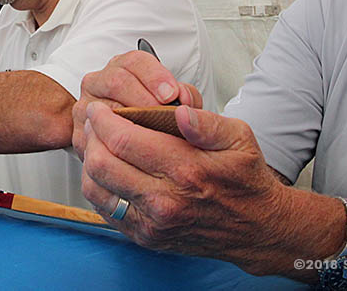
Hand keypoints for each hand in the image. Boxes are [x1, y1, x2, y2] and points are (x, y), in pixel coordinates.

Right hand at [72, 51, 201, 158]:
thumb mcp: (173, 103)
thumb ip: (184, 95)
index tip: (171, 94)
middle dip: (144, 100)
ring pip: (104, 110)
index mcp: (120, 68)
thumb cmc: (154, 121)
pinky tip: (134, 156)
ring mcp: (86, 109)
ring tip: (152, 136)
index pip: (134, 62)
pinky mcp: (82, 137)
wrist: (125, 147)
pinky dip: (114, 149)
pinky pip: (95, 142)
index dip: (155, 76)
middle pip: (117, 81)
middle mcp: (98, 84)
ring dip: (130, 124)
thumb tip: (184, 99)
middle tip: (163, 116)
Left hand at [80, 101, 288, 274]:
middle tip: (95, 121)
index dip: (104, 119)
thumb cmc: (245, 179)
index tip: (101, 108)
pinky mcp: (146, 237)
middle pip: (102, 164)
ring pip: (97, 189)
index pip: (124, 140)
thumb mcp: (239, 138)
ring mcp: (153, 223)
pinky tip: (108, 169)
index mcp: (186, 169)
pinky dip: (98, 186)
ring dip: (90, 161)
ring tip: (98, 143)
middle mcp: (165, 200)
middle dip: (92, 135)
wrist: (256, 227)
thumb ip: (207, 122)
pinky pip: (106, 210)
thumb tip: (180, 110)